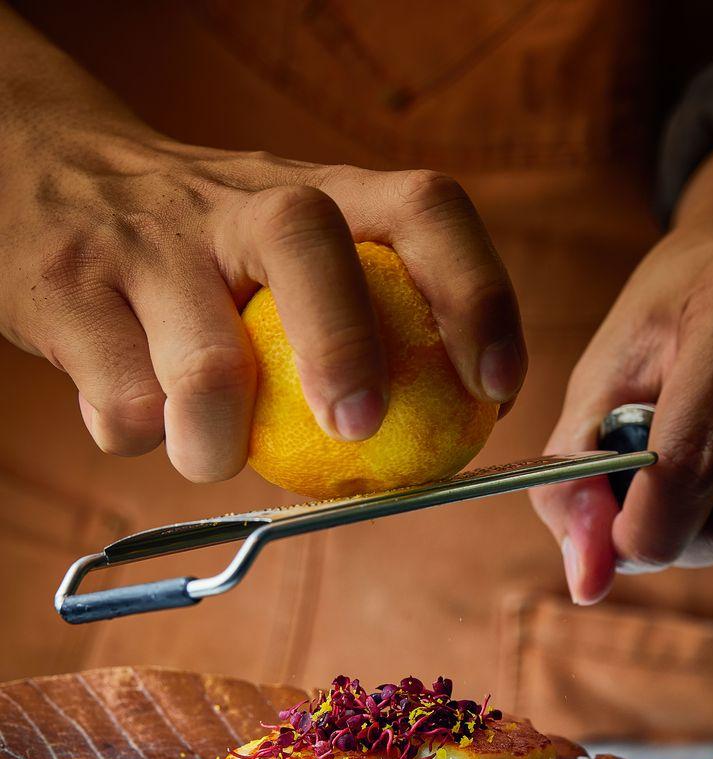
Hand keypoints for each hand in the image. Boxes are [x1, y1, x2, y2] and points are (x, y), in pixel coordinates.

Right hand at [1, 118, 522, 482]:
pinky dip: (140, 438)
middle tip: (358, 428)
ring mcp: (147, 243)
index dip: (475, 293)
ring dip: (218, 442)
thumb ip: (357, 318)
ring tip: (211, 453)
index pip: (421, 208)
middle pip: (304, 240)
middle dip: (344, 347)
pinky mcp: (66, 292)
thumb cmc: (203, 253)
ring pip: (201, 361)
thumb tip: (438, 444)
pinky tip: (140, 418)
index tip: (496, 386)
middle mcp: (236, 202)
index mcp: (315, 193)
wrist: (44, 180)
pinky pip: (124, 405)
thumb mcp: (283, 252)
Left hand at [533, 226, 712, 602]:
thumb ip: (573, 479)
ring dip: (712, 537)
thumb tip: (588, 585)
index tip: (608, 536)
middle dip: (671, 537)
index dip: (636, 531)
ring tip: (697, 472)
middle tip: (645, 495)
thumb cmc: (668, 321)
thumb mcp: (600, 377)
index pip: (688, 466)